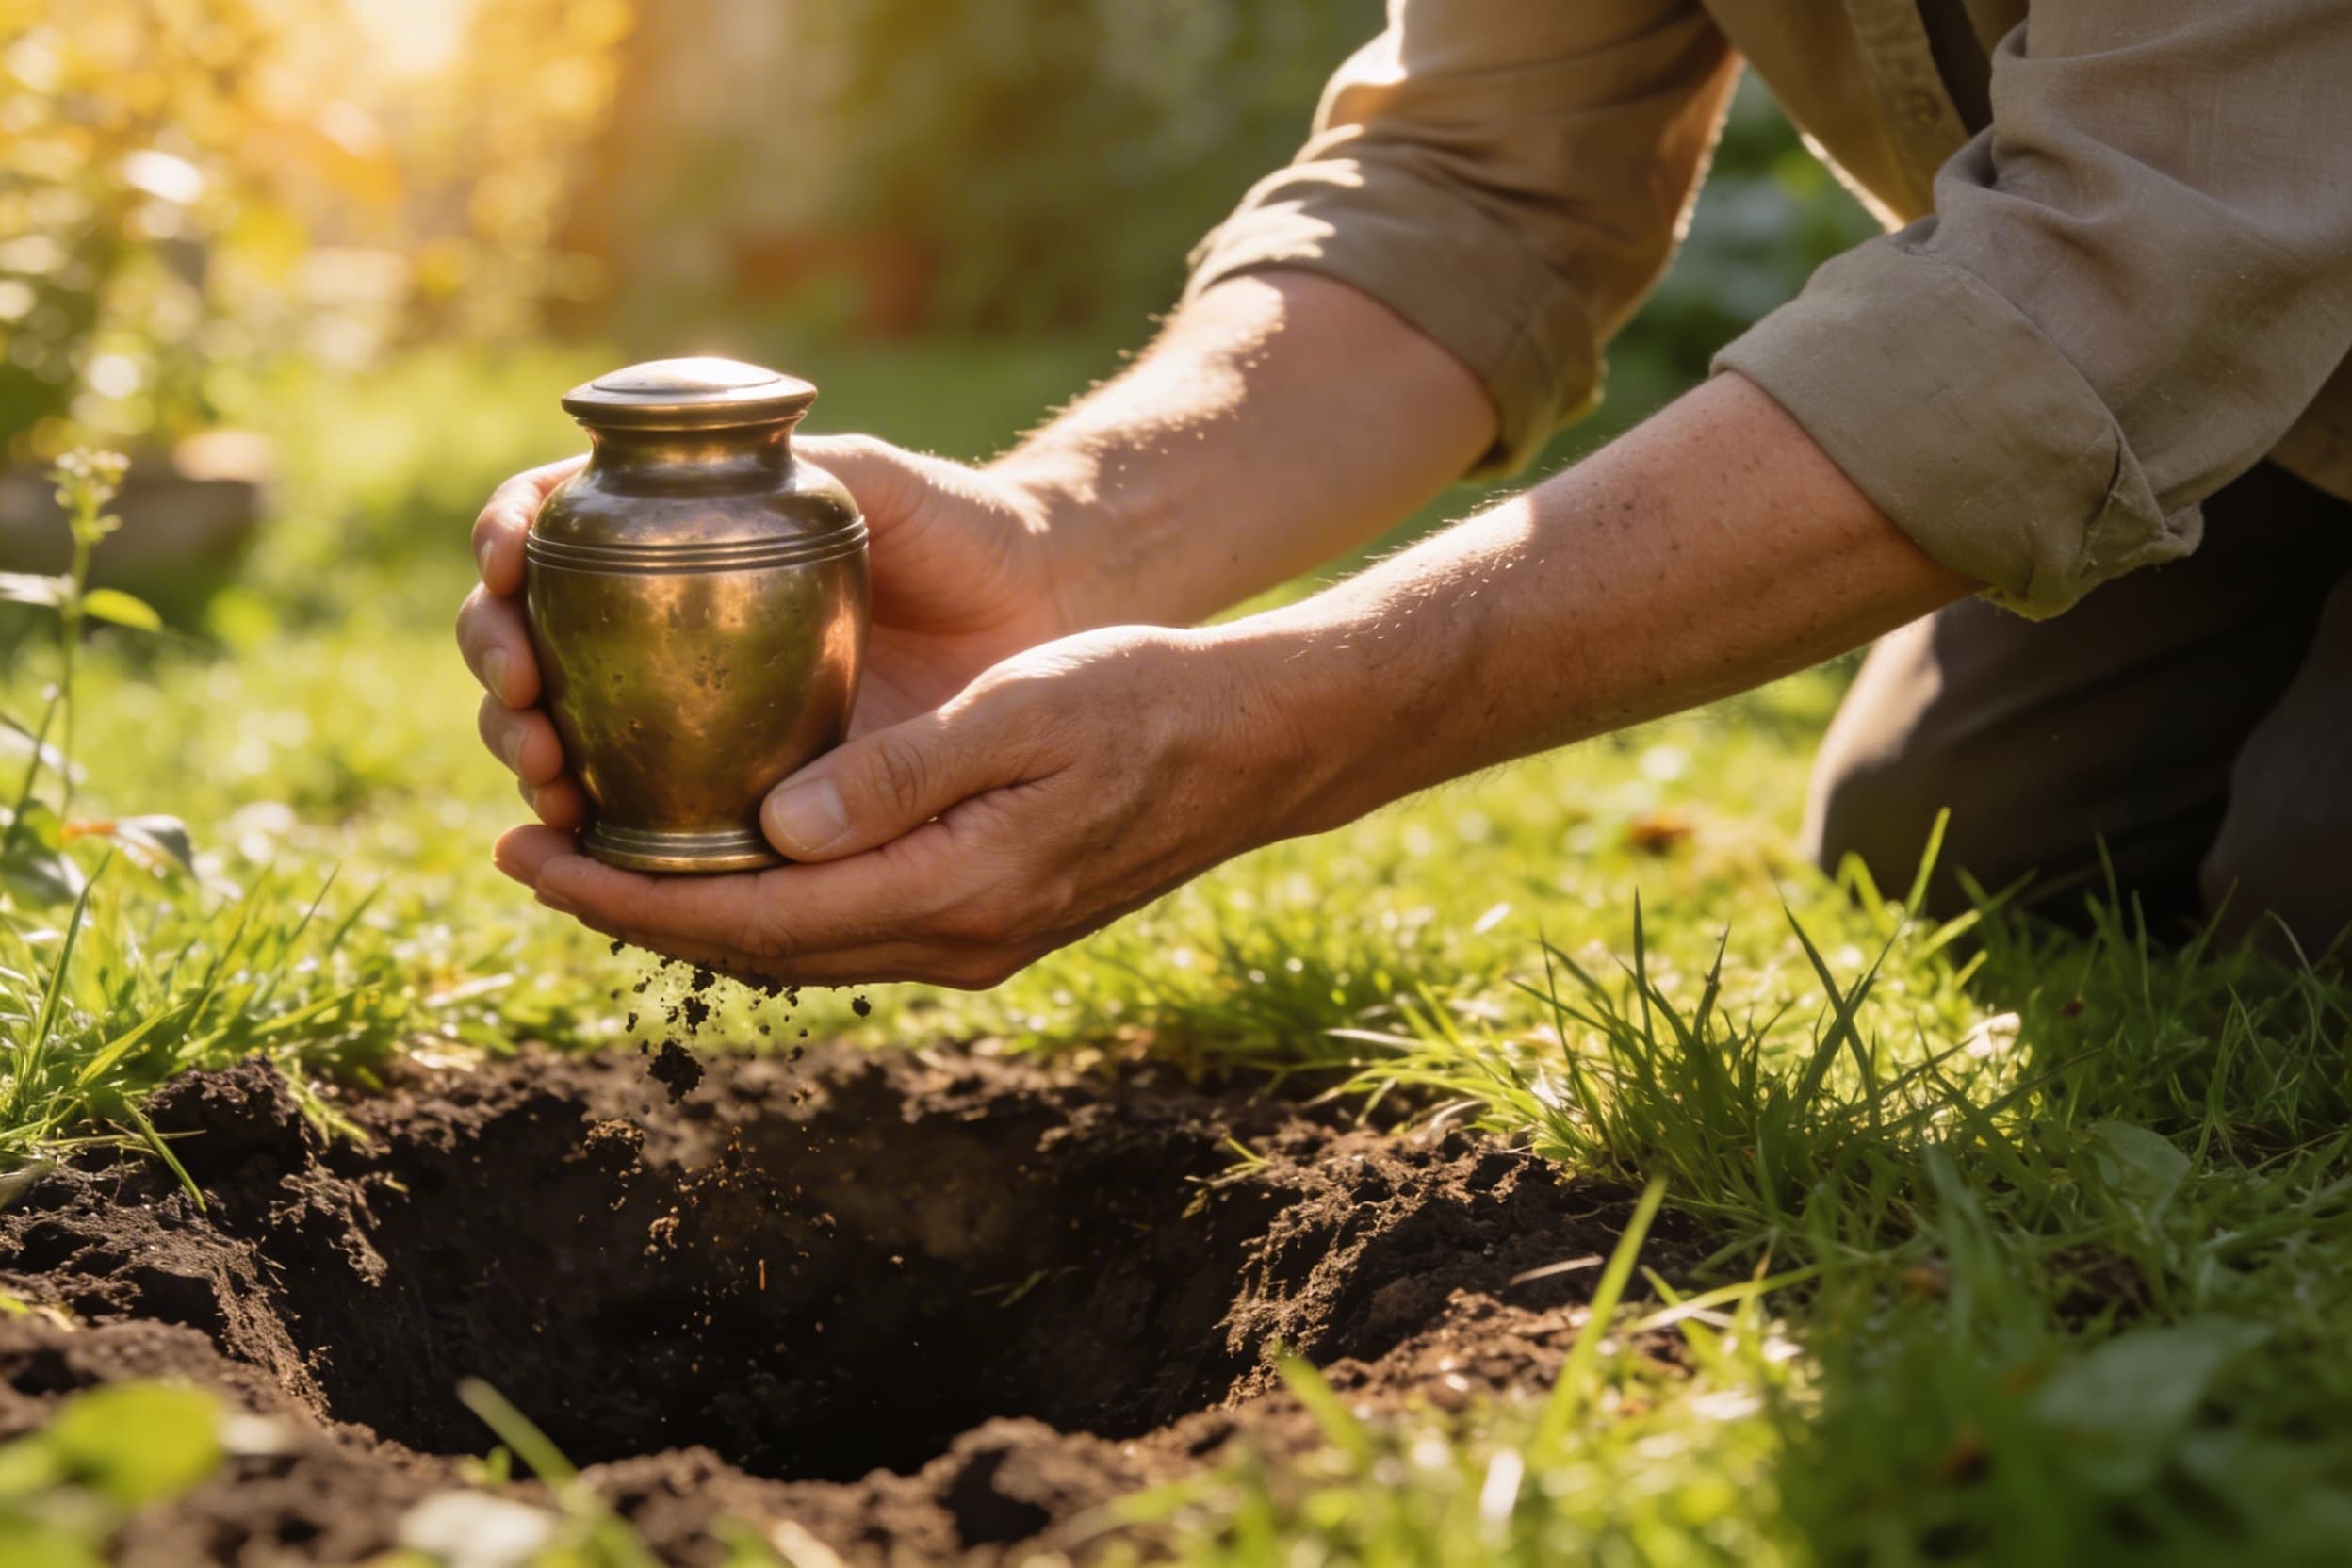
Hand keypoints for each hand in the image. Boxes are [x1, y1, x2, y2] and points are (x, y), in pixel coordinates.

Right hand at [455, 437, 1070, 828]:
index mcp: (666, 534)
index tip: (508, 562)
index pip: (544, 524)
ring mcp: (684, 713)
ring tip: (550, 778)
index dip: (504, 538)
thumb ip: (795, 460)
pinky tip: (581, 847)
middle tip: (524, 692)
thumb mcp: (875, 478)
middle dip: (498, 666)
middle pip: (525, 639)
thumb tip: (687, 470)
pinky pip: (639, 818)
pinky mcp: (733, 792)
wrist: (1037, 622)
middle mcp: (654, 627)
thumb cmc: (960, 531)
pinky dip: (594, 836)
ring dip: (527, 755)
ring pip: (563, 735)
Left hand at [489, 625, 1313, 987]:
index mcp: (953, 895)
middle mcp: (953, 939)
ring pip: (794, 941)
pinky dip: (762, 896)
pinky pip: (841, 921)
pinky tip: (720, 849)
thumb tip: (772, 830)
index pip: (753, 920)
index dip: (628, 897)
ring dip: (689, 908)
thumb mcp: (1023, 717)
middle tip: (528, 850)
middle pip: (756, 947)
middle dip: (633, 909)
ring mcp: (970, 937)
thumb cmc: (1142, 704)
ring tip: (595, 854)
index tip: (533, 854)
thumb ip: (901, 777)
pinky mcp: (982, 913)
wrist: (1250, 746)